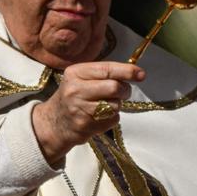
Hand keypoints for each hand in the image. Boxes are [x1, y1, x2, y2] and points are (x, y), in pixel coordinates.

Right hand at [31, 61, 145, 165]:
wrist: (55, 122)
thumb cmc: (75, 96)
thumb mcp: (82, 78)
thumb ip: (105, 73)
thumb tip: (136, 73)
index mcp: (76, 73)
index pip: (107, 69)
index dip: (127, 71)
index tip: (141, 74)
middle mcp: (75, 90)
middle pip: (114, 88)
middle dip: (124, 90)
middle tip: (123, 92)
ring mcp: (79, 109)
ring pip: (115, 105)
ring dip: (117, 105)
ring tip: (105, 105)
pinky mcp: (85, 125)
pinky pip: (112, 119)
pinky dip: (111, 118)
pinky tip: (99, 116)